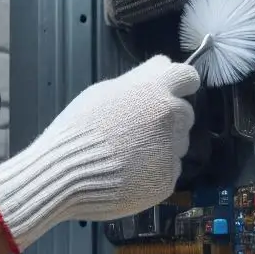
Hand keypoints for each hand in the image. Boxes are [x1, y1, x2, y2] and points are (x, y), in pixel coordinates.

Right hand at [0, 55, 199, 252]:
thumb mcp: (103, 91)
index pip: (188, 76)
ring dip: (162, 146)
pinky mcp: (167, 179)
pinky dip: (153, 172)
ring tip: (128, 154)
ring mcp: (172, 149)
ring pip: (178, 144)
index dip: (179, 85)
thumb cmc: (79, 127)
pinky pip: (168, 170)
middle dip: (168, 119)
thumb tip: (157, 74)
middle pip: (184, 113)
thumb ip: (137, 83)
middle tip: (138, 130)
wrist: (67, 172)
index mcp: (156, 88)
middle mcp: (171, 116)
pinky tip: (129, 174)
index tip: (167, 94)